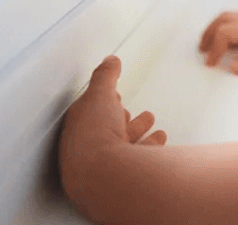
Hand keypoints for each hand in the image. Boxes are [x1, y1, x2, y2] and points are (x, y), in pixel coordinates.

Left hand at [59, 56, 165, 208]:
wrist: (104, 179)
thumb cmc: (95, 136)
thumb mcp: (99, 94)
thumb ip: (105, 76)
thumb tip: (110, 60)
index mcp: (77, 129)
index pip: (90, 112)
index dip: (103, 101)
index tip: (115, 95)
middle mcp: (89, 150)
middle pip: (107, 130)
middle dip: (121, 117)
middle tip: (129, 111)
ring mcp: (107, 166)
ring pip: (125, 145)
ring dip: (139, 132)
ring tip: (152, 124)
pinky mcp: (125, 178)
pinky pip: (141, 158)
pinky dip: (151, 146)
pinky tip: (160, 141)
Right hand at [198, 10, 237, 73]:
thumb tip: (233, 67)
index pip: (225, 33)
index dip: (214, 48)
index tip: (210, 62)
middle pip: (226, 20)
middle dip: (210, 33)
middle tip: (203, 48)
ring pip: (233, 19)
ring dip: (218, 28)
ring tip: (210, 40)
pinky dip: (230, 28)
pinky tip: (232, 39)